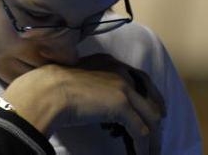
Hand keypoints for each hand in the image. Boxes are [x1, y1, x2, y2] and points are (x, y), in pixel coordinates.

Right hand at [3, 54, 165, 153]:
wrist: (48, 90)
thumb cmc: (53, 87)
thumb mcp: (78, 78)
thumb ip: (92, 84)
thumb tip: (96, 102)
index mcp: (110, 62)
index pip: (140, 79)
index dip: (151, 96)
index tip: (156, 109)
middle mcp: (121, 71)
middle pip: (149, 97)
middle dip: (156, 117)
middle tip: (158, 133)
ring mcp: (123, 88)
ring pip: (149, 117)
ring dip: (152, 138)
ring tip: (152, 152)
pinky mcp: (122, 106)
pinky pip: (140, 131)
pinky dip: (143, 146)